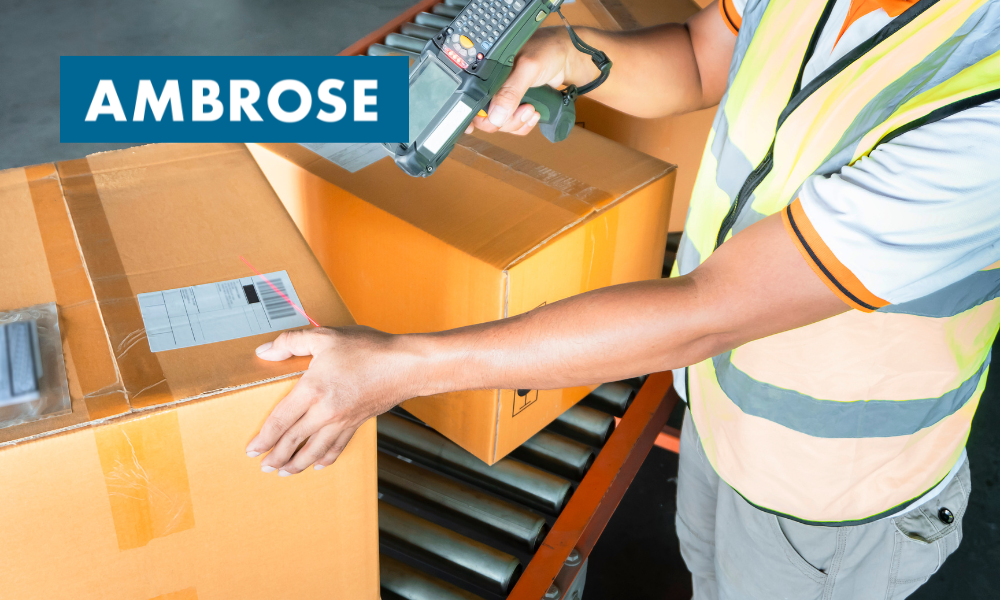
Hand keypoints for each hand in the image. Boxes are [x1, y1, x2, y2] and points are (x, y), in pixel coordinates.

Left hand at [245, 326, 415, 475]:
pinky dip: (326, 459)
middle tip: (263, 466)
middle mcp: (326, 411)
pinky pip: (338, 447)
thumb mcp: (325, 336)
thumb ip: (291, 342)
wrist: (406, 365)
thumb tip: (265, 351)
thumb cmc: (369, 349)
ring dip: (296, 464)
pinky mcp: (357, 423)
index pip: (281, 420)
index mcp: (313, 389)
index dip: (264, 437)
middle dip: (276, 456)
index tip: (253, 449)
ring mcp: (343, 421)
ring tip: (283, 472)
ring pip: (314, 450)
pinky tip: (318, 464)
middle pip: (294, 440)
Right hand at [466, 26, 584, 135]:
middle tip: (523, 109)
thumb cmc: (547, 51)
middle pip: (486, 118)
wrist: (568, 58)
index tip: (479, 126)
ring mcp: (505, 98)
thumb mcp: (527, 68)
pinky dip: (524, 124)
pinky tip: (534, 113)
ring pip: (501, 124)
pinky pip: (514, 125)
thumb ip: (510, 91)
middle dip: (505, 120)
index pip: (472, 99)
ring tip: (532, 109)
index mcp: (487, 72)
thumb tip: (495, 116)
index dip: (473, 115)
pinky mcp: (516, 105)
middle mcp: (493, 86)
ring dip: (517, 122)